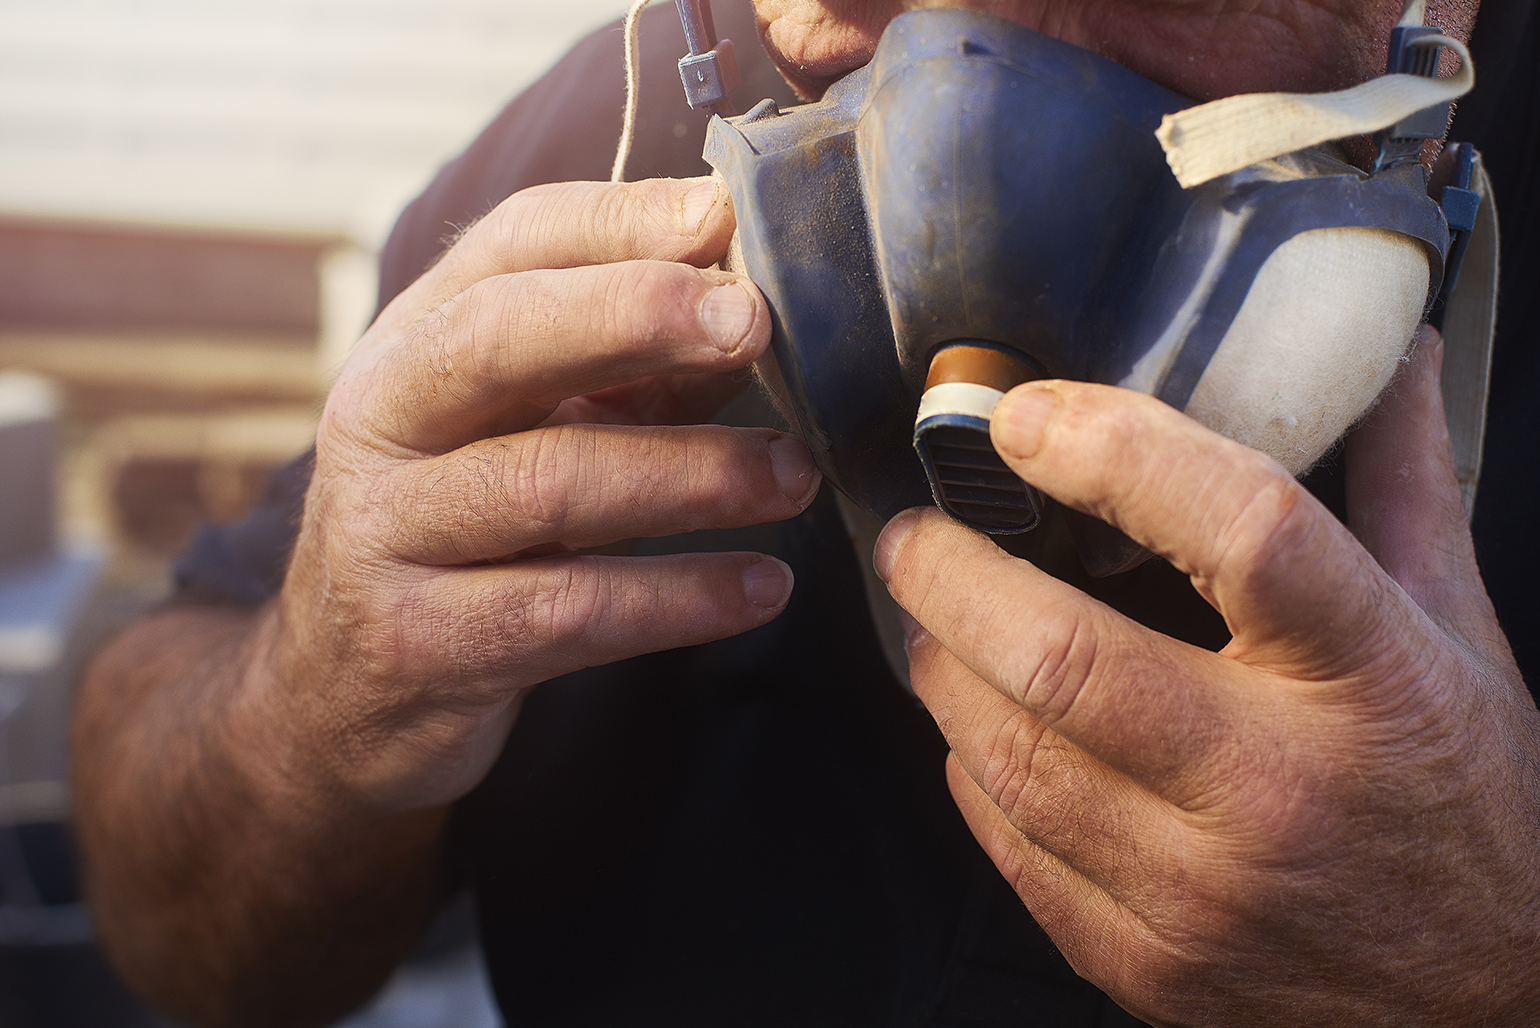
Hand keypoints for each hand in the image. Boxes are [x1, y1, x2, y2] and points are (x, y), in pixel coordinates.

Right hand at [258, 176, 819, 813]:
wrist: (332, 696)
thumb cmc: (457, 536)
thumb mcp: (522, 435)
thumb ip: (624, 376)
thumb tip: (749, 322)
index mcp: (412, 344)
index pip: (509, 245)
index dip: (619, 220)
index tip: (722, 215)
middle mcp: (380, 421)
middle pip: (499, 337)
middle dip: (634, 315)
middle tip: (752, 322)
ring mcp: (385, 534)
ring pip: (546, 480)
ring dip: (689, 474)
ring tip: (793, 477)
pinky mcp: (420, 645)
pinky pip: (566, 611)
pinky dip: (677, 597)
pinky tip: (760, 589)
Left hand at [873, 328, 1539, 1025]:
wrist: (1491, 998)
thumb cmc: (1466, 801)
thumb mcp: (1458, 632)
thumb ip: (1403, 486)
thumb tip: (1392, 356)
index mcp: (1372, 677)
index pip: (1239, 529)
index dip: (1113, 452)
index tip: (1025, 419)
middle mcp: (1280, 787)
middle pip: (1064, 659)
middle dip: (950, 575)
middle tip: (917, 534)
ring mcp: (1205, 891)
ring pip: (1011, 755)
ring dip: (943, 667)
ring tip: (935, 620)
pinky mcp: (1150, 963)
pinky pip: (1011, 847)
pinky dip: (972, 770)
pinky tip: (981, 726)